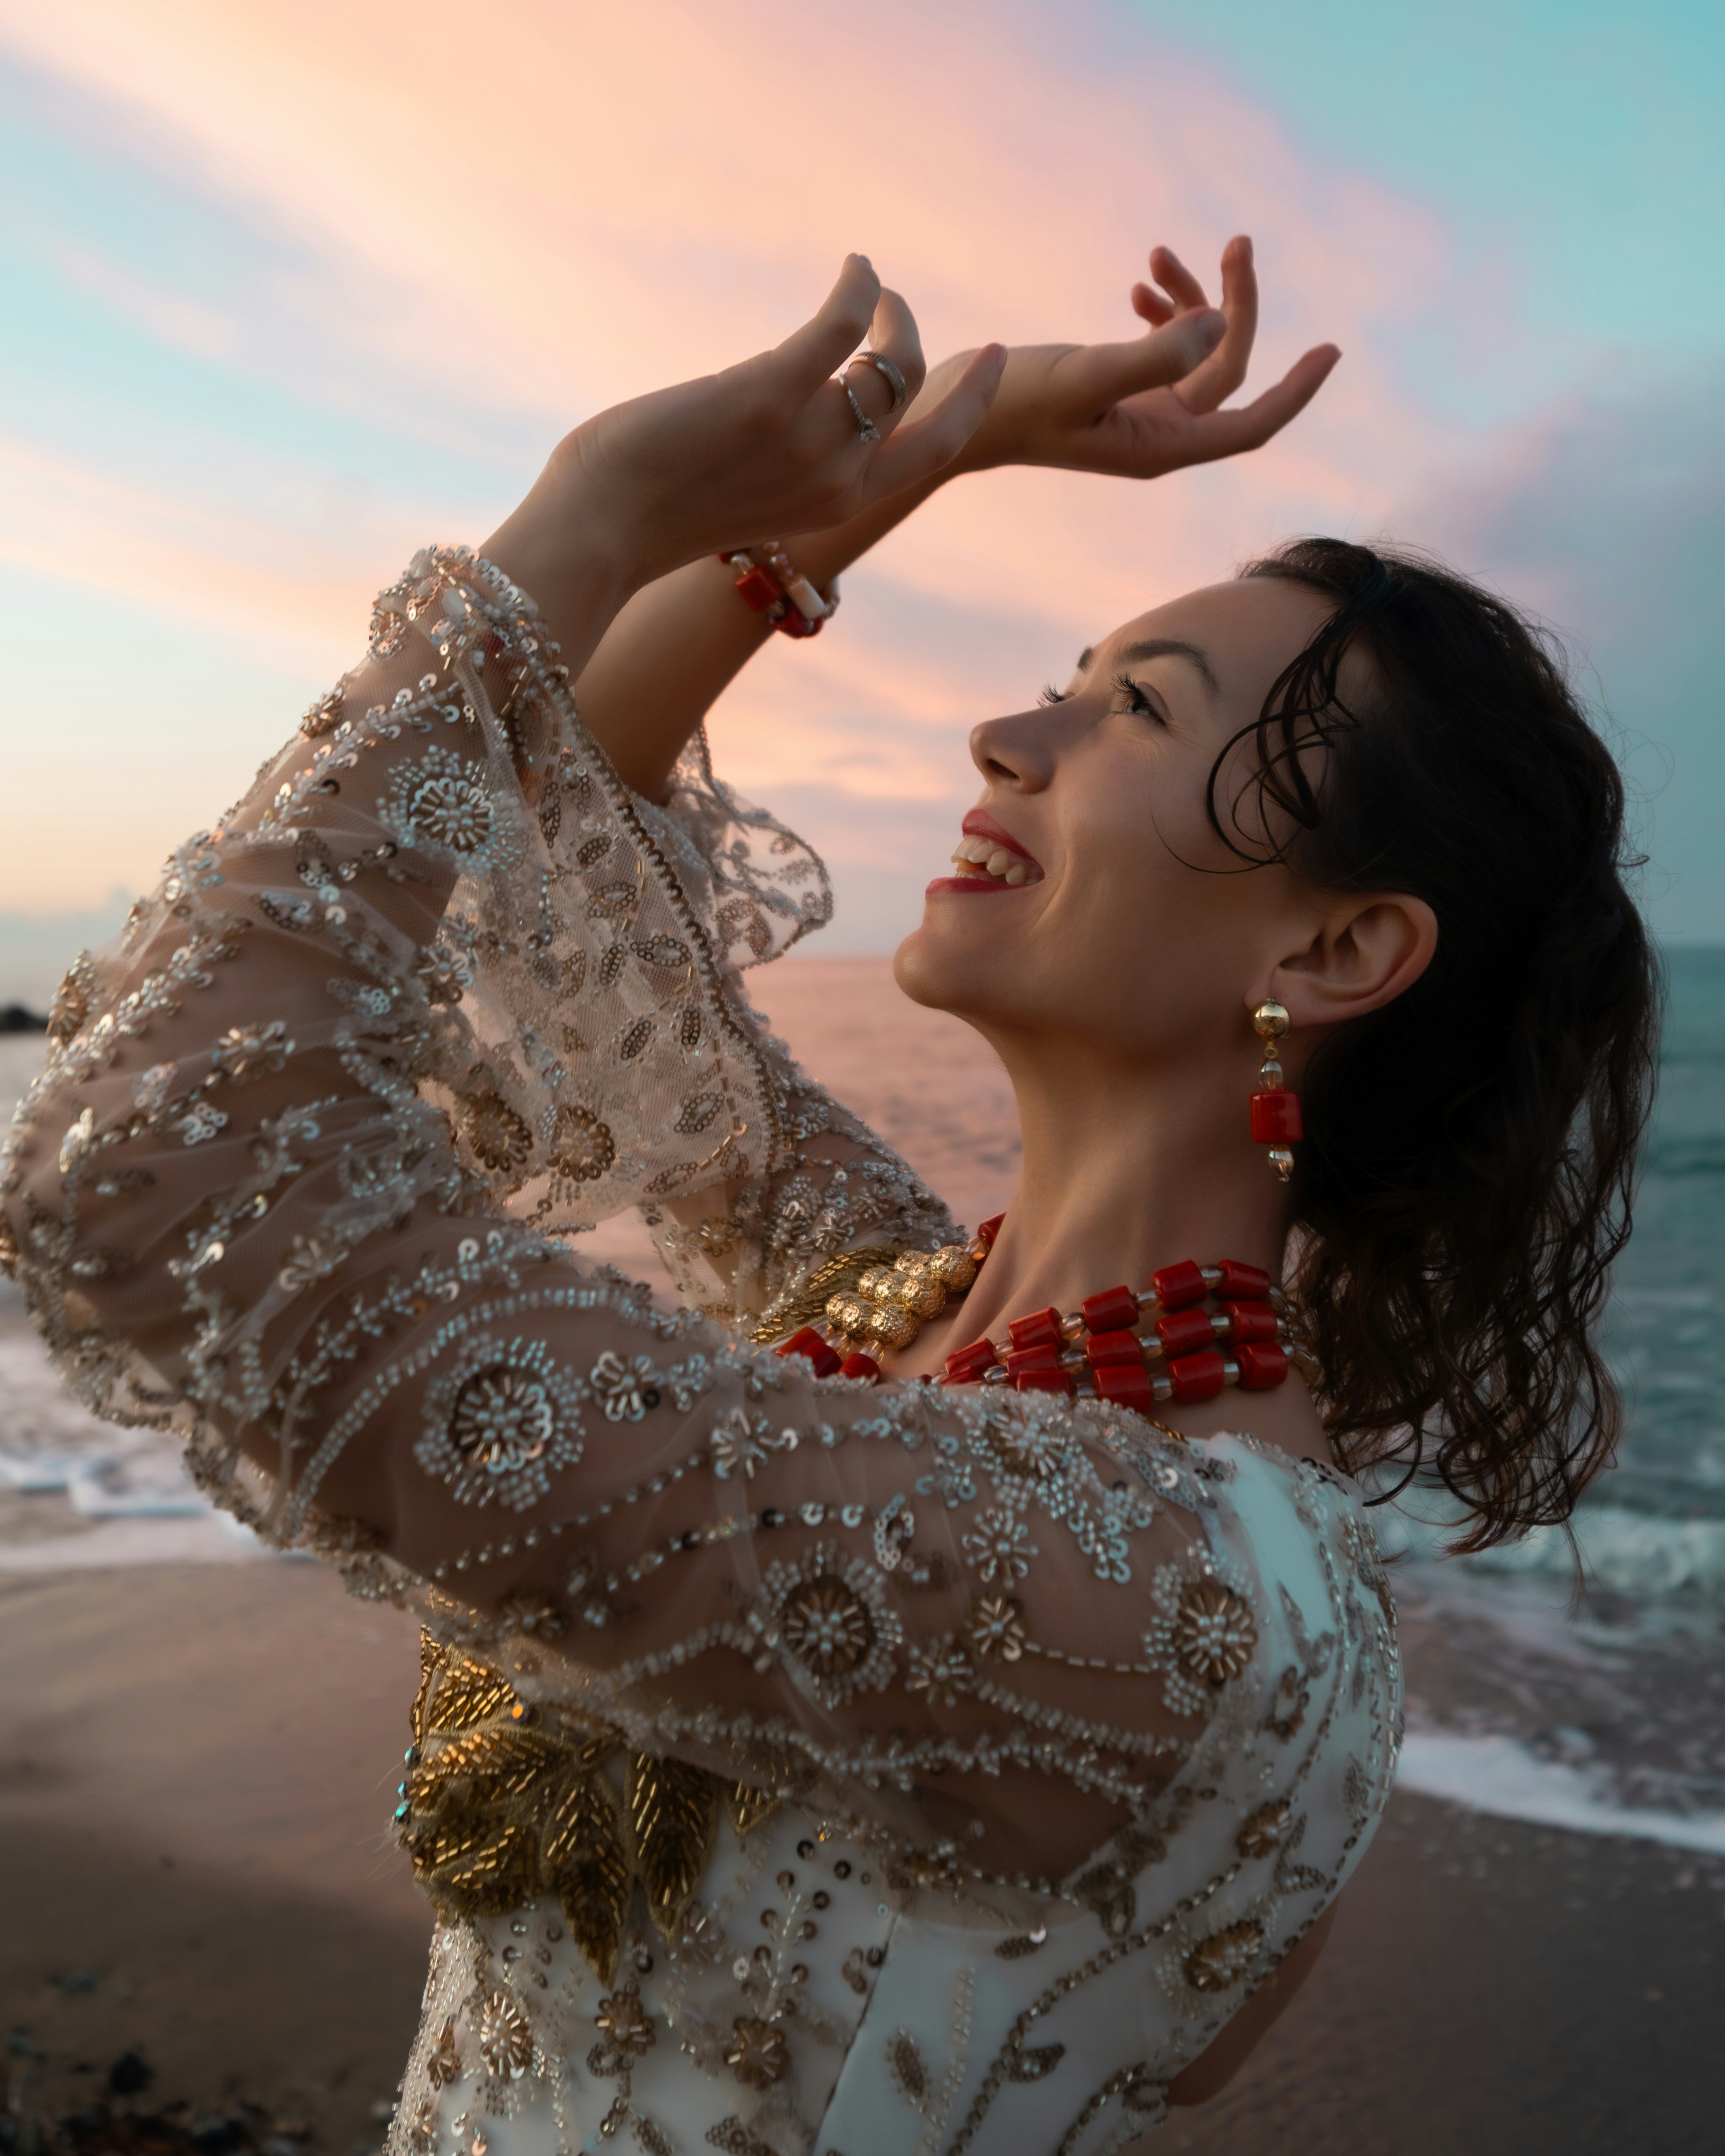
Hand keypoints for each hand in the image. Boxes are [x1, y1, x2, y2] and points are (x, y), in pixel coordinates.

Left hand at [494, 256, 1005, 596]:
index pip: (932, 451)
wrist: (600, 530)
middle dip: (923, 344)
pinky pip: (840, 325)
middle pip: (916, 396)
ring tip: (862, 283)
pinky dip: (857, 288)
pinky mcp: (769, 393)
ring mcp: (808, 438)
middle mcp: (838, 478)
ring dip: (883, 309)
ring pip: (883, 360)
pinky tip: (855, 266)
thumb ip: (777, 464)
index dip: (967, 403)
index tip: (987, 359)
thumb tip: (781, 411)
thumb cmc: (648, 515)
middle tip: (898, 305)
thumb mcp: (738, 497)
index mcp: (835, 506)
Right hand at [936, 236, 1338, 480]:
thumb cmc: (1009, 405)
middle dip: (1237, 305)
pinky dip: (1163, 312)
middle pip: (1229, 368)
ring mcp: (1141, 414)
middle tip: (1236, 241)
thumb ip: (1152, 354)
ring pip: (1198, 352)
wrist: (951, 418)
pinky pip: (1165, 349)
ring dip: (1193, 299)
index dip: (1297, 391)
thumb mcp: (1083, 376)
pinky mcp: (1120, 391)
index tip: (1331, 349)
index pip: (1252, 424)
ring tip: (1158, 257)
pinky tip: (1141, 284)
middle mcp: (1160, 436)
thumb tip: (1219, 326)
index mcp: (1161, 447)